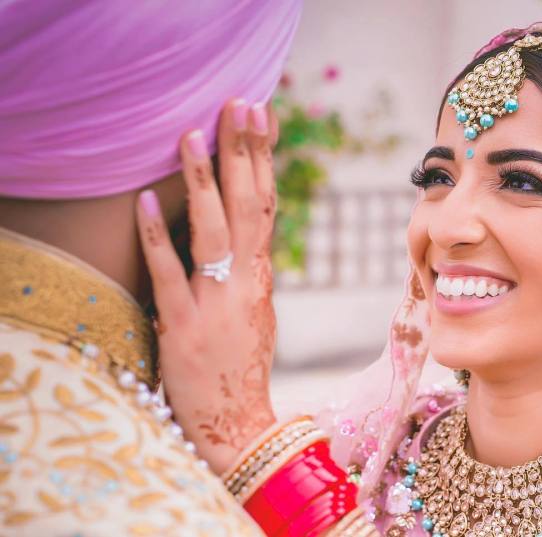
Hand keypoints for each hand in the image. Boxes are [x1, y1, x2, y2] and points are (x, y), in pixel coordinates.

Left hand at [136, 99, 278, 473]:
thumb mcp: (255, 309)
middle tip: (239, 103)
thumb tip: (245, 230)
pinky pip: (169, 275)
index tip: (260, 115)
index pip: (265, 204)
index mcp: (260, 274)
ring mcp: (216, 303)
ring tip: (190, 136)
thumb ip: (249, 267)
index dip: (261, 158)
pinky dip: (158, 238)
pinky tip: (144, 203)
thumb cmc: (242, 365)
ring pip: (213, 231)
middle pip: (248, 206)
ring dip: (201, 182)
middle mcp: (245, 281)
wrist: (239, 422)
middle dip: (243, 152)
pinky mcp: (185, 328)